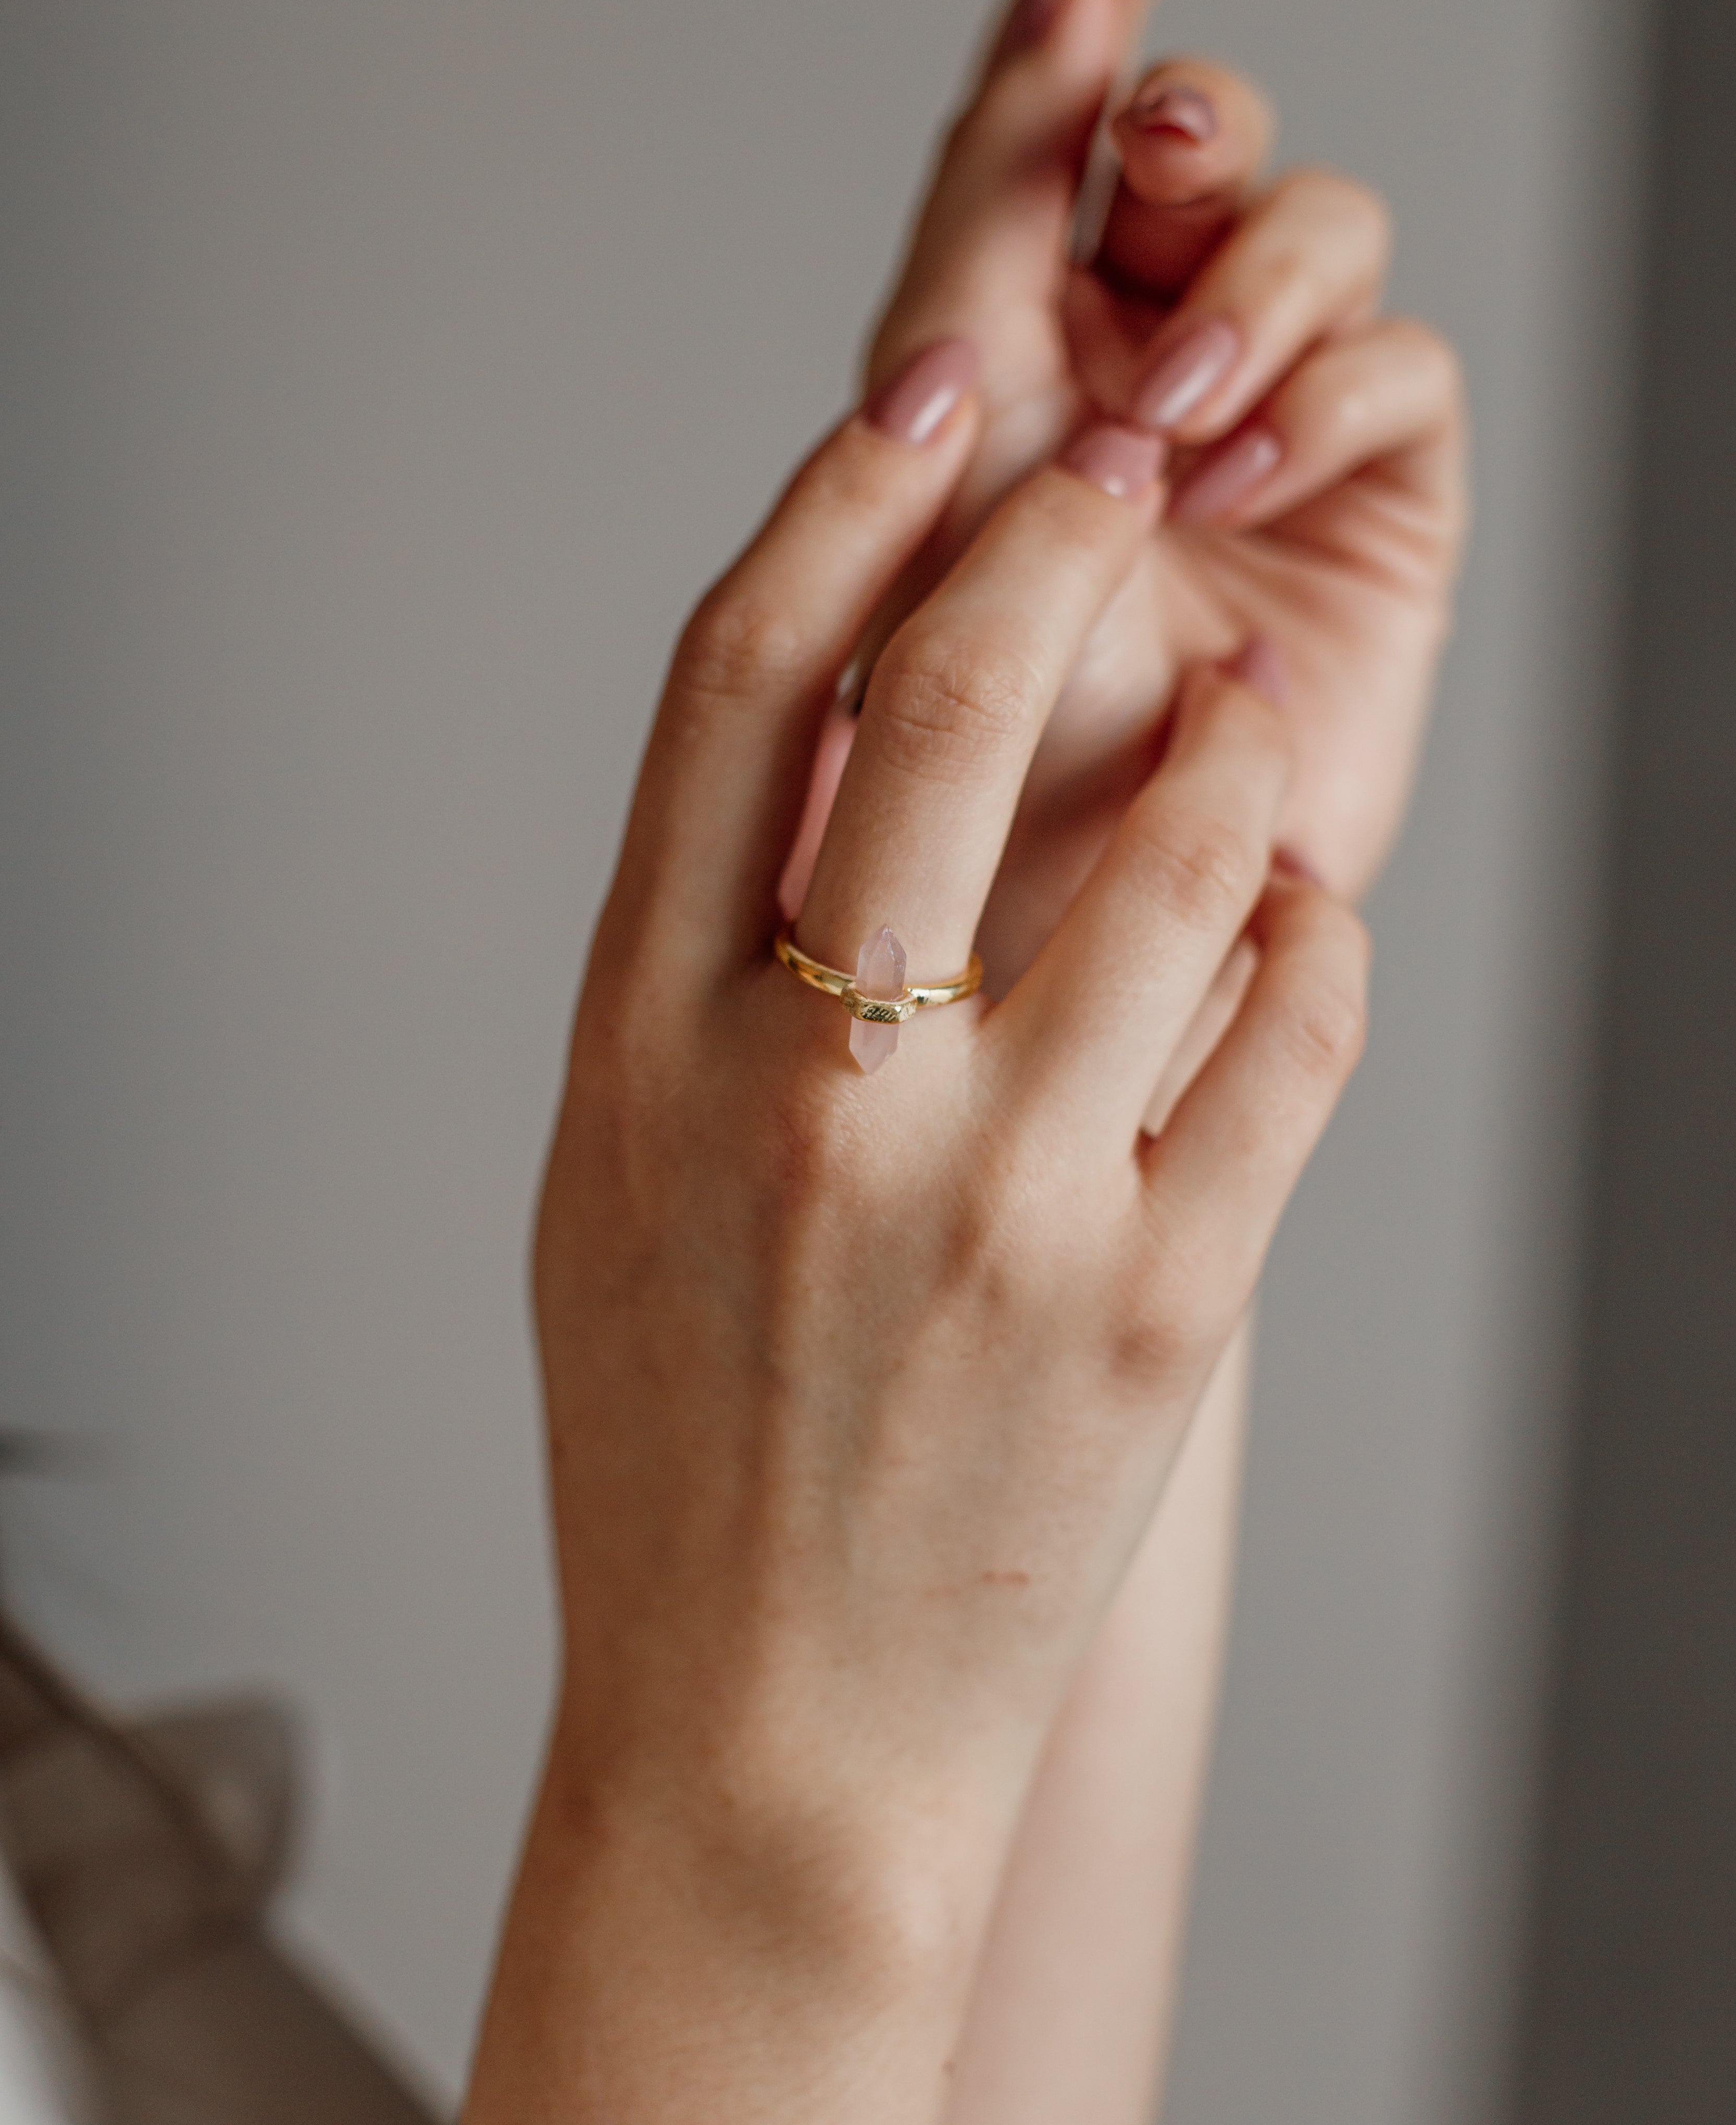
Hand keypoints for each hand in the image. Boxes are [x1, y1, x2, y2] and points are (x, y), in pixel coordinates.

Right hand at [535, 363, 1368, 1889]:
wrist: (767, 1730)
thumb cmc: (678, 1443)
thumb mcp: (608, 1176)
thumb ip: (688, 959)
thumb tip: (826, 734)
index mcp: (642, 1044)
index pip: (737, 682)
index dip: (842, 494)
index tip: (931, 394)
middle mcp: (814, 1095)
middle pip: (946, 706)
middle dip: (1049, 534)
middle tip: (1117, 469)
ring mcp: (1001, 1198)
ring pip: (1178, 847)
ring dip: (1229, 739)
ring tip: (1238, 714)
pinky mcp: (1161, 1300)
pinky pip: (1293, 1030)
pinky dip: (1311, 934)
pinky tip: (1287, 915)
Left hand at [861, 0, 1463, 984]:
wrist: (1067, 954)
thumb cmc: (948, 790)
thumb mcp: (907, 546)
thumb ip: (949, 345)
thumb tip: (1045, 179)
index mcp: (985, 348)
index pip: (1038, 108)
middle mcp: (1123, 356)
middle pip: (1198, 131)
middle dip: (1191, 114)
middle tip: (1156, 170)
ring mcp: (1259, 423)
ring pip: (1306, 224)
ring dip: (1247, 289)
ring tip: (1171, 427)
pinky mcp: (1369, 492)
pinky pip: (1390, 357)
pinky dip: (1326, 387)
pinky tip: (1247, 476)